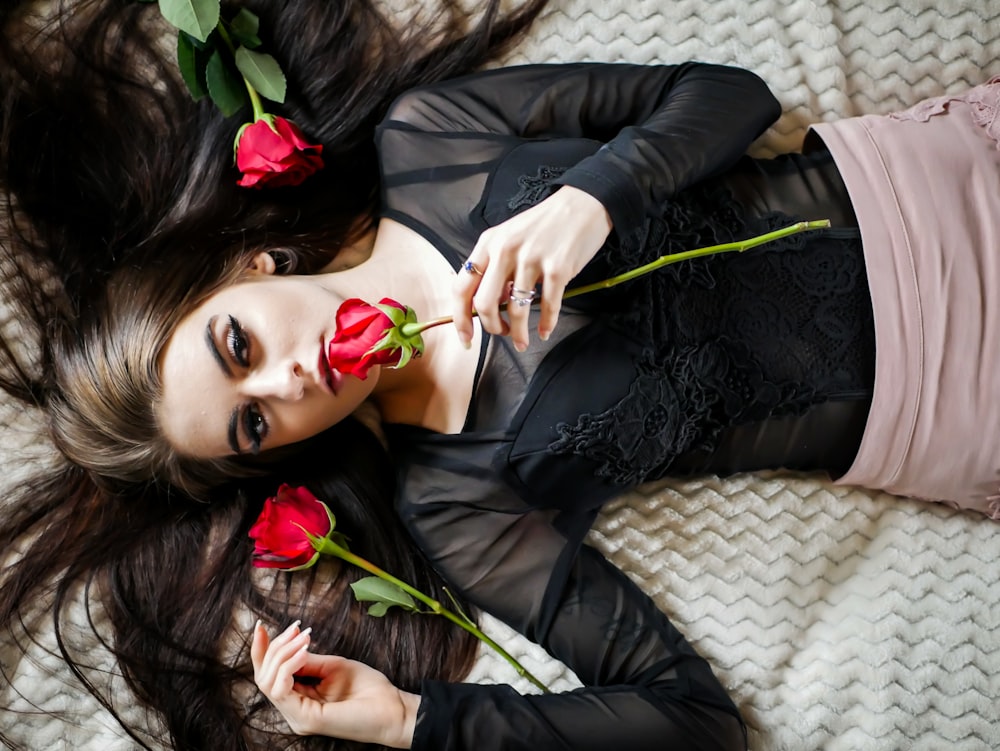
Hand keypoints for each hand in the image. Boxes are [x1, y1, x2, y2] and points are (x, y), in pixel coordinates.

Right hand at [251, 621, 418, 747]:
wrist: (391, 708)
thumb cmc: (367, 688)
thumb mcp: (332, 666)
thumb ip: (307, 660)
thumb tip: (288, 645)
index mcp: (299, 699)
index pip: (268, 675)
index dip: (262, 650)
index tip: (261, 625)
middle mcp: (293, 710)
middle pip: (264, 677)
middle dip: (274, 647)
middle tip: (294, 628)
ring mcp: (297, 717)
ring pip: (268, 682)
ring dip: (282, 653)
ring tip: (303, 638)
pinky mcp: (305, 719)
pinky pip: (282, 690)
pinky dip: (289, 666)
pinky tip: (303, 652)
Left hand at [453, 186, 611, 350]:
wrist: (582, 205)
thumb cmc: (545, 224)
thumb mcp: (509, 237)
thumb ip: (494, 267)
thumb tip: (488, 305)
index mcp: (488, 243)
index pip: (461, 287)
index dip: (460, 318)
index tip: (466, 337)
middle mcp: (505, 251)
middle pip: (484, 304)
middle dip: (491, 328)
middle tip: (500, 334)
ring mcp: (531, 260)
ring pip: (515, 311)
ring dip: (518, 333)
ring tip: (522, 341)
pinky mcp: (558, 269)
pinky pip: (548, 307)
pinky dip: (545, 325)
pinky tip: (544, 331)